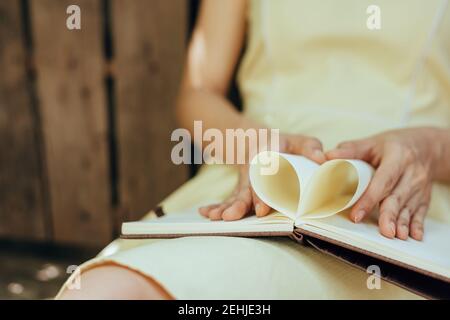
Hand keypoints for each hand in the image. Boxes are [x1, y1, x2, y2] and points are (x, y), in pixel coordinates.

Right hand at [199, 134, 325, 220]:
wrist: (254, 139)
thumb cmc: (283, 144)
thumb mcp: (297, 140)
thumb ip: (309, 146)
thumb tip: (321, 158)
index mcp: (266, 154)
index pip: (264, 173)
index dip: (262, 192)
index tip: (261, 209)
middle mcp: (252, 168)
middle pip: (246, 188)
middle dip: (240, 204)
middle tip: (233, 217)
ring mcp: (244, 180)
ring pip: (235, 194)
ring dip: (225, 206)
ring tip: (217, 218)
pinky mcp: (240, 189)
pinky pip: (228, 198)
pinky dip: (217, 205)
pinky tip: (205, 213)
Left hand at [326, 128, 440, 240]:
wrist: (425, 147)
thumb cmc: (393, 145)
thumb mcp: (372, 143)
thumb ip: (350, 150)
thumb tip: (327, 156)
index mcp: (398, 157)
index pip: (382, 180)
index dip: (369, 199)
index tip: (356, 214)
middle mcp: (412, 173)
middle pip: (397, 197)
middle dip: (390, 215)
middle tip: (384, 231)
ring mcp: (420, 186)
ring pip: (409, 207)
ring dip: (402, 223)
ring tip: (395, 235)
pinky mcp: (424, 197)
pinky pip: (421, 212)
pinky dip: (418, 225)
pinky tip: (414, 236)